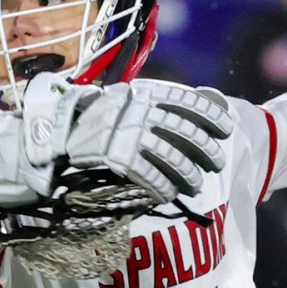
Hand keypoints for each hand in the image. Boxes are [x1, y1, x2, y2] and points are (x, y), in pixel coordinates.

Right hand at [53, 78, 232, 203]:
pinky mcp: (118, 157)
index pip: (186, 102)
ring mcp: (129, 135)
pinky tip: (170, 193)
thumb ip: (154, 104)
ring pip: (171, 156)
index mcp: (145, 94)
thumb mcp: (127, 99)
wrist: (61, 131)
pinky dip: (162, 185)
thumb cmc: (99, 117)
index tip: (225, 128)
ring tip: (196, 185)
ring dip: (188, 173)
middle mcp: (140, 112)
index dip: (210, 116)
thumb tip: (189, 114)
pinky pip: (149, 174)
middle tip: (216, 163)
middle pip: (184, 133)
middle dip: (205, 150)